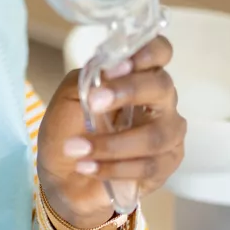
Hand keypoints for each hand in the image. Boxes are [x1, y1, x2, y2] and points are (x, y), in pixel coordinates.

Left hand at [36, 36, 185, 229]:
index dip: (148, 52)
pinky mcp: (165, 165)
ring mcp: (167, 134)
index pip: (159, 52)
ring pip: (156, 135)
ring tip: (76, 149)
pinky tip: (88, 167)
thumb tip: (112, 68)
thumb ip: (89, 79)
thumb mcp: (67, 99)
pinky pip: (149, 166)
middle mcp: (159, 101)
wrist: (62, 177)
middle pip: (162, 86)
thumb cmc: (68, 131)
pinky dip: (114, 168)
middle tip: (94, 103)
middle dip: (128, 92)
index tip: (119, 65)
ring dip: (112, 144)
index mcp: (137, 76)